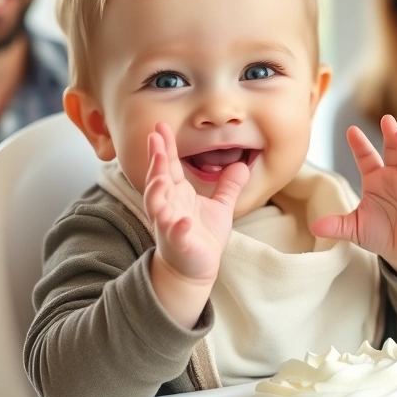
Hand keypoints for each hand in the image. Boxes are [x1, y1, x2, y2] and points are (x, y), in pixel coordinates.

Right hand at [143, 121, 248, 283]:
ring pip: (158, 205)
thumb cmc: (202, 236)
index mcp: (177, 194)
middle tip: (155, 138)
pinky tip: (182, 222)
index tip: (160, 127)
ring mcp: (169, 225)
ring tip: (160, 176)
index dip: (165, 147)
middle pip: (158, 179)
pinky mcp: (179, 244)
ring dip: (157, 190)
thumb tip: (241, 164)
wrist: (194, 269)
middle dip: (156, 160)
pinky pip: (176, 234)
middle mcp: (168, 206)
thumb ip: (227, 186)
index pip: (169, 166)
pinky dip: (177, 228)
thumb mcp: (220, 207)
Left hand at [312, 115, 396, 283]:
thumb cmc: (380, 233)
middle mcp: (394, 175)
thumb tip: (314, 227)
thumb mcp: (355, 229)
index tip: (351, 131)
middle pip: (394, 148)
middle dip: (391, 133)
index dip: (360, 144)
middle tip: (387, 119)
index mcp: (375, 178)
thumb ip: (337, 226)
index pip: (366, 156)